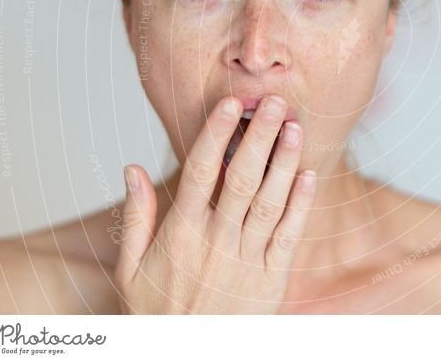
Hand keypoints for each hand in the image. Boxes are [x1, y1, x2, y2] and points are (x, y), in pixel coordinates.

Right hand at [114, 94, 316, 313]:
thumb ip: (136, 216)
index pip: (201, 169)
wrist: (187, 360)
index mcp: (181, 231)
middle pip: (241, 177)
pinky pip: (288, 237)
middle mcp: (216, 240)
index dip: (218, 132)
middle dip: (261, 136)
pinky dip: (300, 206)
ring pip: (268, 202)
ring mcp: (246, 259)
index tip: (231, 103)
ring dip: (284, 162)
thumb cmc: (157, 312)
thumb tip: (133, 168)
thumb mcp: (131, 268)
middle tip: (277, 102)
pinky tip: (310, 176)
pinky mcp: (270, 279)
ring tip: (296, 127)